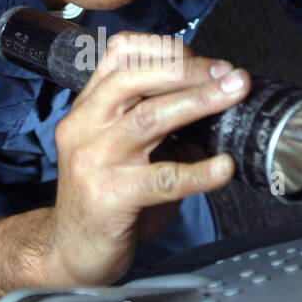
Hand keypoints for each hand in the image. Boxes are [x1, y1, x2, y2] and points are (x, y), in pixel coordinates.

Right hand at [43, 32, 249, 284]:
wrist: (67, 251)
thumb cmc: (102, 196)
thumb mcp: (120, 146)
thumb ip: (151, 119)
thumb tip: (211, 97)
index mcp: (88, 108)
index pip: (120, 55)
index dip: (166, 50)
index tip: (205, 58)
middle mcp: (85, 126)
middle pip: (134, 78)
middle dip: (187, 69)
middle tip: (229, 72)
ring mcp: (95, 161)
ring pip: (148, 118)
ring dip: (198, 101)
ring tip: (233, 94)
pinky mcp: (110, 198)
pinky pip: (161, 179)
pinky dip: (198, 171)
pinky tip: (223, 167)